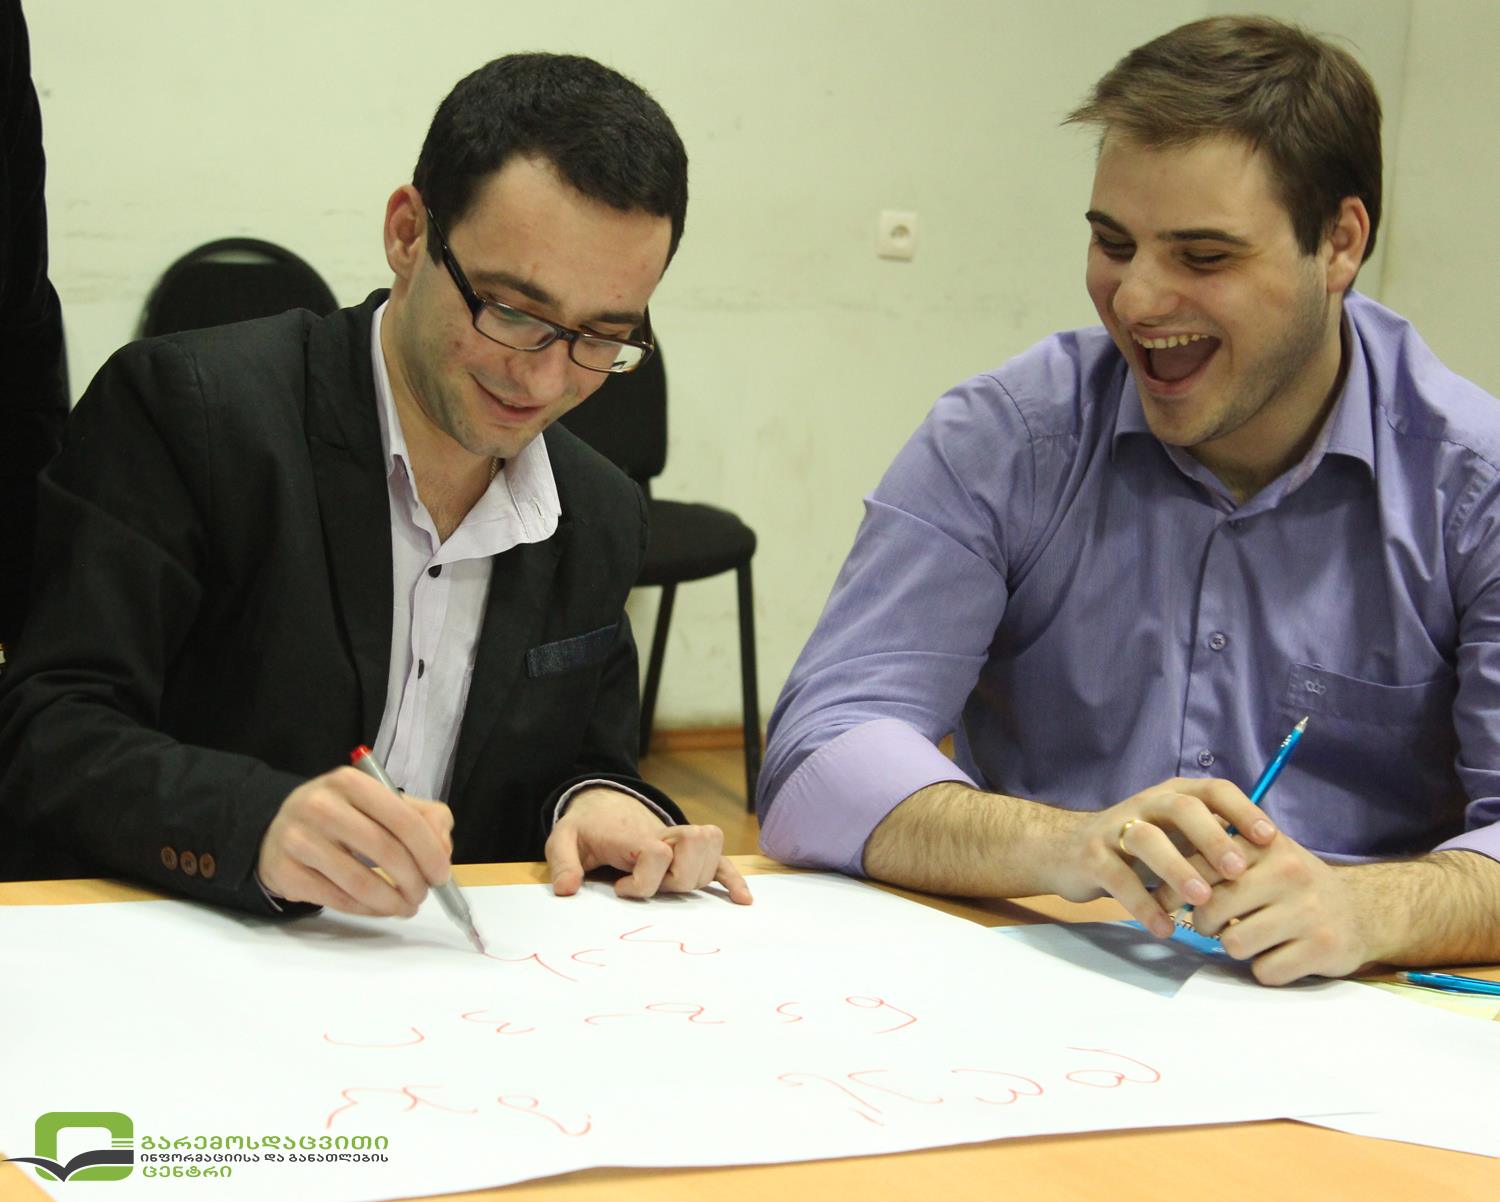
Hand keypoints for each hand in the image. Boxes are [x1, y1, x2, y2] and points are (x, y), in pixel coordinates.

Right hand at [257, 766, 454, 916]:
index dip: (430, 852)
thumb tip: (442, 850)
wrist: (284, 828)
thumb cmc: (345, 815)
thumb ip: (425, 817)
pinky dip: (365, 910)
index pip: (403, 819)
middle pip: (384, 851)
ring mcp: (298, 839)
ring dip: (391, 902)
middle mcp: (320, 805)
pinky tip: (378, 908)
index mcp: (350, 782)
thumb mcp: (384, 802)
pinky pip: (336, 899)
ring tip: (405, 907)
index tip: (441, 876)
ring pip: (360, 882)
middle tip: (422, 895)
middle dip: (413, 881)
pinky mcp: (285, 871)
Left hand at [545, 787, 752, 903]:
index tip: (619, 887)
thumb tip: (568, 890)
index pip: (657, 854)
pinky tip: (741, 900)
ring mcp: (681, 841)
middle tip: (650, 884)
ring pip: (711, 857)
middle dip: (674, 881)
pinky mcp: (690, 850)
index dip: (643, 880)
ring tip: (667, 884)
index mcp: (634, 835)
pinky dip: (732, 878)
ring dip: (695, 878)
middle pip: (692, 859)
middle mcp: (665, 835)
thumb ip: (562, 863)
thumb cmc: (585, 827)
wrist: (603, 804)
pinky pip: (720, 860)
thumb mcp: (561, 839)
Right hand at [1049, 777, 1277, 938]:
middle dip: (1211, 837)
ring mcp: (1115, 829)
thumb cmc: (1136, 847)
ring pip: (1146, 839)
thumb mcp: (1175, 835)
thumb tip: (1271, 864)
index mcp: (1173, 796)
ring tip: (1201, 900)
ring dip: (1176, 868)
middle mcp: (1145, 805)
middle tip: (1237, 870)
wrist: (1066, 850)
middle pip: (1181, 808)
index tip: (1269, 839)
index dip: (1242, 811)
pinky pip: (1118, 878)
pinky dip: (1143, 904)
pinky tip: (1164, 927)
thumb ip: (1212, 842)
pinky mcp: (1092, 857)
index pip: (1213, 790)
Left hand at [1164, 834, 1383, 984]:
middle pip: (1211, 908)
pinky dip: (1265, 969)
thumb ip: (1215, 855)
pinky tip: (1279, 955)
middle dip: (1205, 923)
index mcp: (1264, 844)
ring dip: (1236, 948)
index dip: (1175, 891)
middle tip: (1216, 924)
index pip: (1199, 867)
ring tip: (1251, 937)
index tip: (1167, 904)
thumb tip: (1158, 870)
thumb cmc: (1293, 884)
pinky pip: (1265, 971)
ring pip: (1234, 944)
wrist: (1363, 910)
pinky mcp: (1322, 947)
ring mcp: (1307, 910)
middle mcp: (1288, 872)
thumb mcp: (1261, 855)